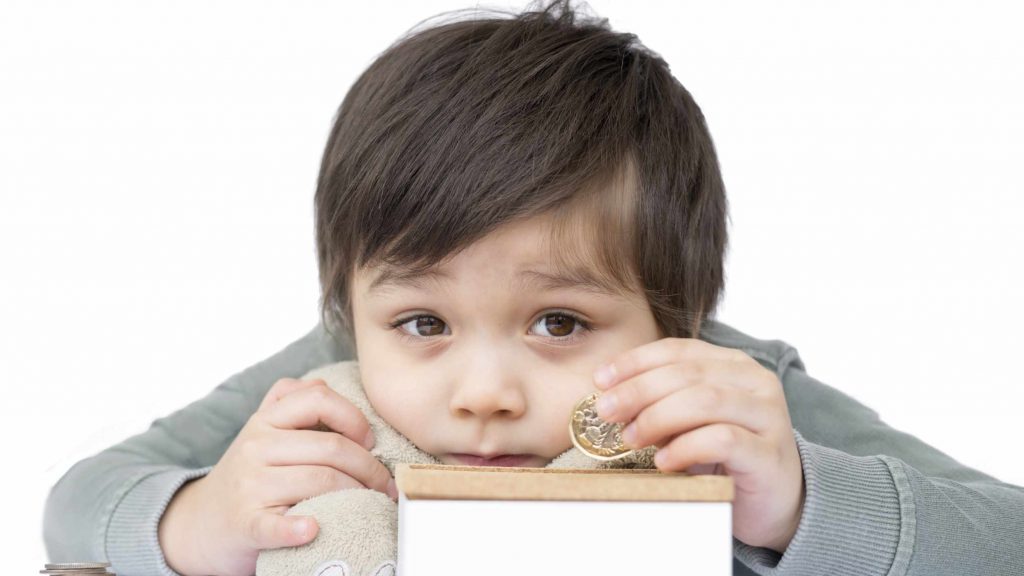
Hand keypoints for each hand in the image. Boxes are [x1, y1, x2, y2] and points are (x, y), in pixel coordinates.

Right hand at [158, 377, 397, 575]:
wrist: (200, 522)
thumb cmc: (249, 475)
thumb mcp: (262, 429)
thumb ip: (292, 402)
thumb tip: (327, 385)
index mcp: (265, 420)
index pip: (318, 399)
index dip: (354, 417)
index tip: (370, 440)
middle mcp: (255, 446)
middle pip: (329, 448)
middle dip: (369, 467)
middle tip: (384, 483)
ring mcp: (249, 485)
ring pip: (318, 482)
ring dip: (355, 495)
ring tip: (371, 503)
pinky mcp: (245, 523)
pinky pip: (276, 524)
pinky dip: (297, 528)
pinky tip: (314, 528)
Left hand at [593, 338, 804, 552]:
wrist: (776, 505)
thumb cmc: (726, 459)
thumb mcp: (690, 423)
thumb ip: (662, 403)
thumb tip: (611, 399)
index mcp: (733, 365)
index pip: (679, 350)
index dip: (636, 361)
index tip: (600, 379)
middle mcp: (756, 382)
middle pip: (688, 373)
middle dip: (639, 390)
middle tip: (607, 411)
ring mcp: (768, 416)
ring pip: (705, 401)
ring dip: (659, 417)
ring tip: (631, 438)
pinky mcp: (770, 454)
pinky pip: (723, 440)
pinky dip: (686, 447)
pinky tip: (664, 461)